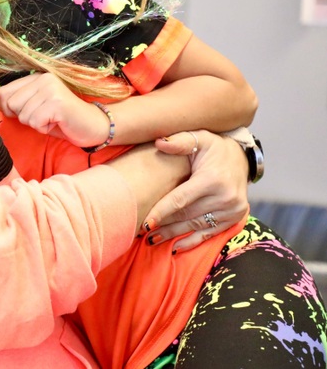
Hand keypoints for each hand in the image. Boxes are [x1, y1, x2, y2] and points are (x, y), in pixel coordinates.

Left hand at [0, 73, 109, 146]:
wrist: (93, 125)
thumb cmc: (62, 119)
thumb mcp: (37, 106)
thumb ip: (20, 101)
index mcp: (36, 77)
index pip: (4, 92)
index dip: (7, 108)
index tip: (23, 114)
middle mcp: (43, 79)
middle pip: (11, 104)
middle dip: (24, 117)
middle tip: (43, 117)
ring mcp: (51, 89)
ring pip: (24, 115)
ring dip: (36, 124)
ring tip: (52, 119)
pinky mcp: (57, 103)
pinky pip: (35, 122)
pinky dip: (44, 128)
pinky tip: (57, 123)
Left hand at [141, 130, 248, 251]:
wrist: (241, 157)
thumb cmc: (214, 147)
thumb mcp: (199, 138)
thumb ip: (179, 141)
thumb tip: (159, 142)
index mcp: (213, 179)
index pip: (180, 200)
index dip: (161, 212)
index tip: (146, 224)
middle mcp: (226, 197)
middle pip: (187, 215)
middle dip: (164, 225)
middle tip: (143, 233)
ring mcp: (232, 209)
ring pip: (196, 225)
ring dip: (174, 235)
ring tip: (153, 240)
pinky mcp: (235, 217)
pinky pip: (210, 233)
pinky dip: (193, 241)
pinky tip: (176, 247)